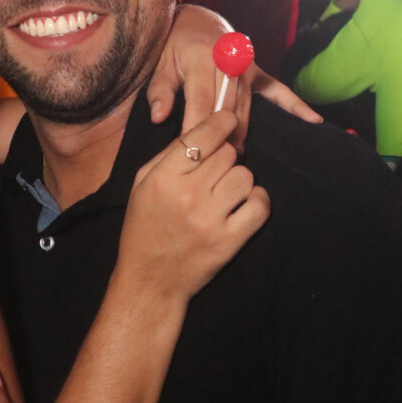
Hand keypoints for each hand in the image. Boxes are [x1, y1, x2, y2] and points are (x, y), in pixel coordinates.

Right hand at [120, 109, 269, 297]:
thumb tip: (203, 129)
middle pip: (228, 154)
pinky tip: (244, 205)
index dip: (222, 123)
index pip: (204, 134)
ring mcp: (210, 219)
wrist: (150, 280)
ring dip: (239, 181)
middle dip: (225, 159)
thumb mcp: (142, 185)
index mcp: (163, 178)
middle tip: (215, 174)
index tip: (227, 122)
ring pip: (245, 177)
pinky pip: (260, 206)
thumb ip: (169, 155)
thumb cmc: (144, 229)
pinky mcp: (229, 240)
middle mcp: (187, 195)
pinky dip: (257, 201)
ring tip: (225, 193)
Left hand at [147, 5, 319, 152]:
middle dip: (220, 138)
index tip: (192, 155)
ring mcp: (247, 67)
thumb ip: (159, 91)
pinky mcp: (257, 72)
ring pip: (246, 108)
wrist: (196, 20)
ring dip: (241, 134)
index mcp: (203, 59)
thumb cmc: (174, 46)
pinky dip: (295, 105)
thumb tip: (158, 117)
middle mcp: (230, 63)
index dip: (196, 130)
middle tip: (212, 167)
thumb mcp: (159, 64)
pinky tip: (313, 120)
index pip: (201, 103)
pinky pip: (277, 90)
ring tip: (235, 161)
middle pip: (227, 110)